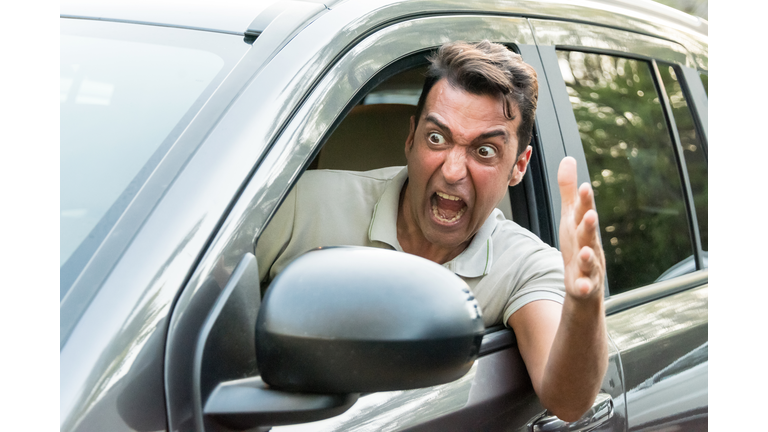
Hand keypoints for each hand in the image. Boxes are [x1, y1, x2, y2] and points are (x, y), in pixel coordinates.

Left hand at [557, 157, 605, 299]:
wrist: (584, 282)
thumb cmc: (577, 244)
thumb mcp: (570, 216)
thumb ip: (569, 190)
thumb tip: (568, 159)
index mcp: (583, 228)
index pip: (585, 211)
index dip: (585, 200)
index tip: (585, 186)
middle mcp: (589, 244)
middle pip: (590, 234)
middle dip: (590, 224)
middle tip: (590, 214)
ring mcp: (589, 266)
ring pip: (590, 261)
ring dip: (588, 256)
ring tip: (585, 252)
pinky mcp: (585, 284)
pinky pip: (585, 286)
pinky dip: (583, 286)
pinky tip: (581, 286)